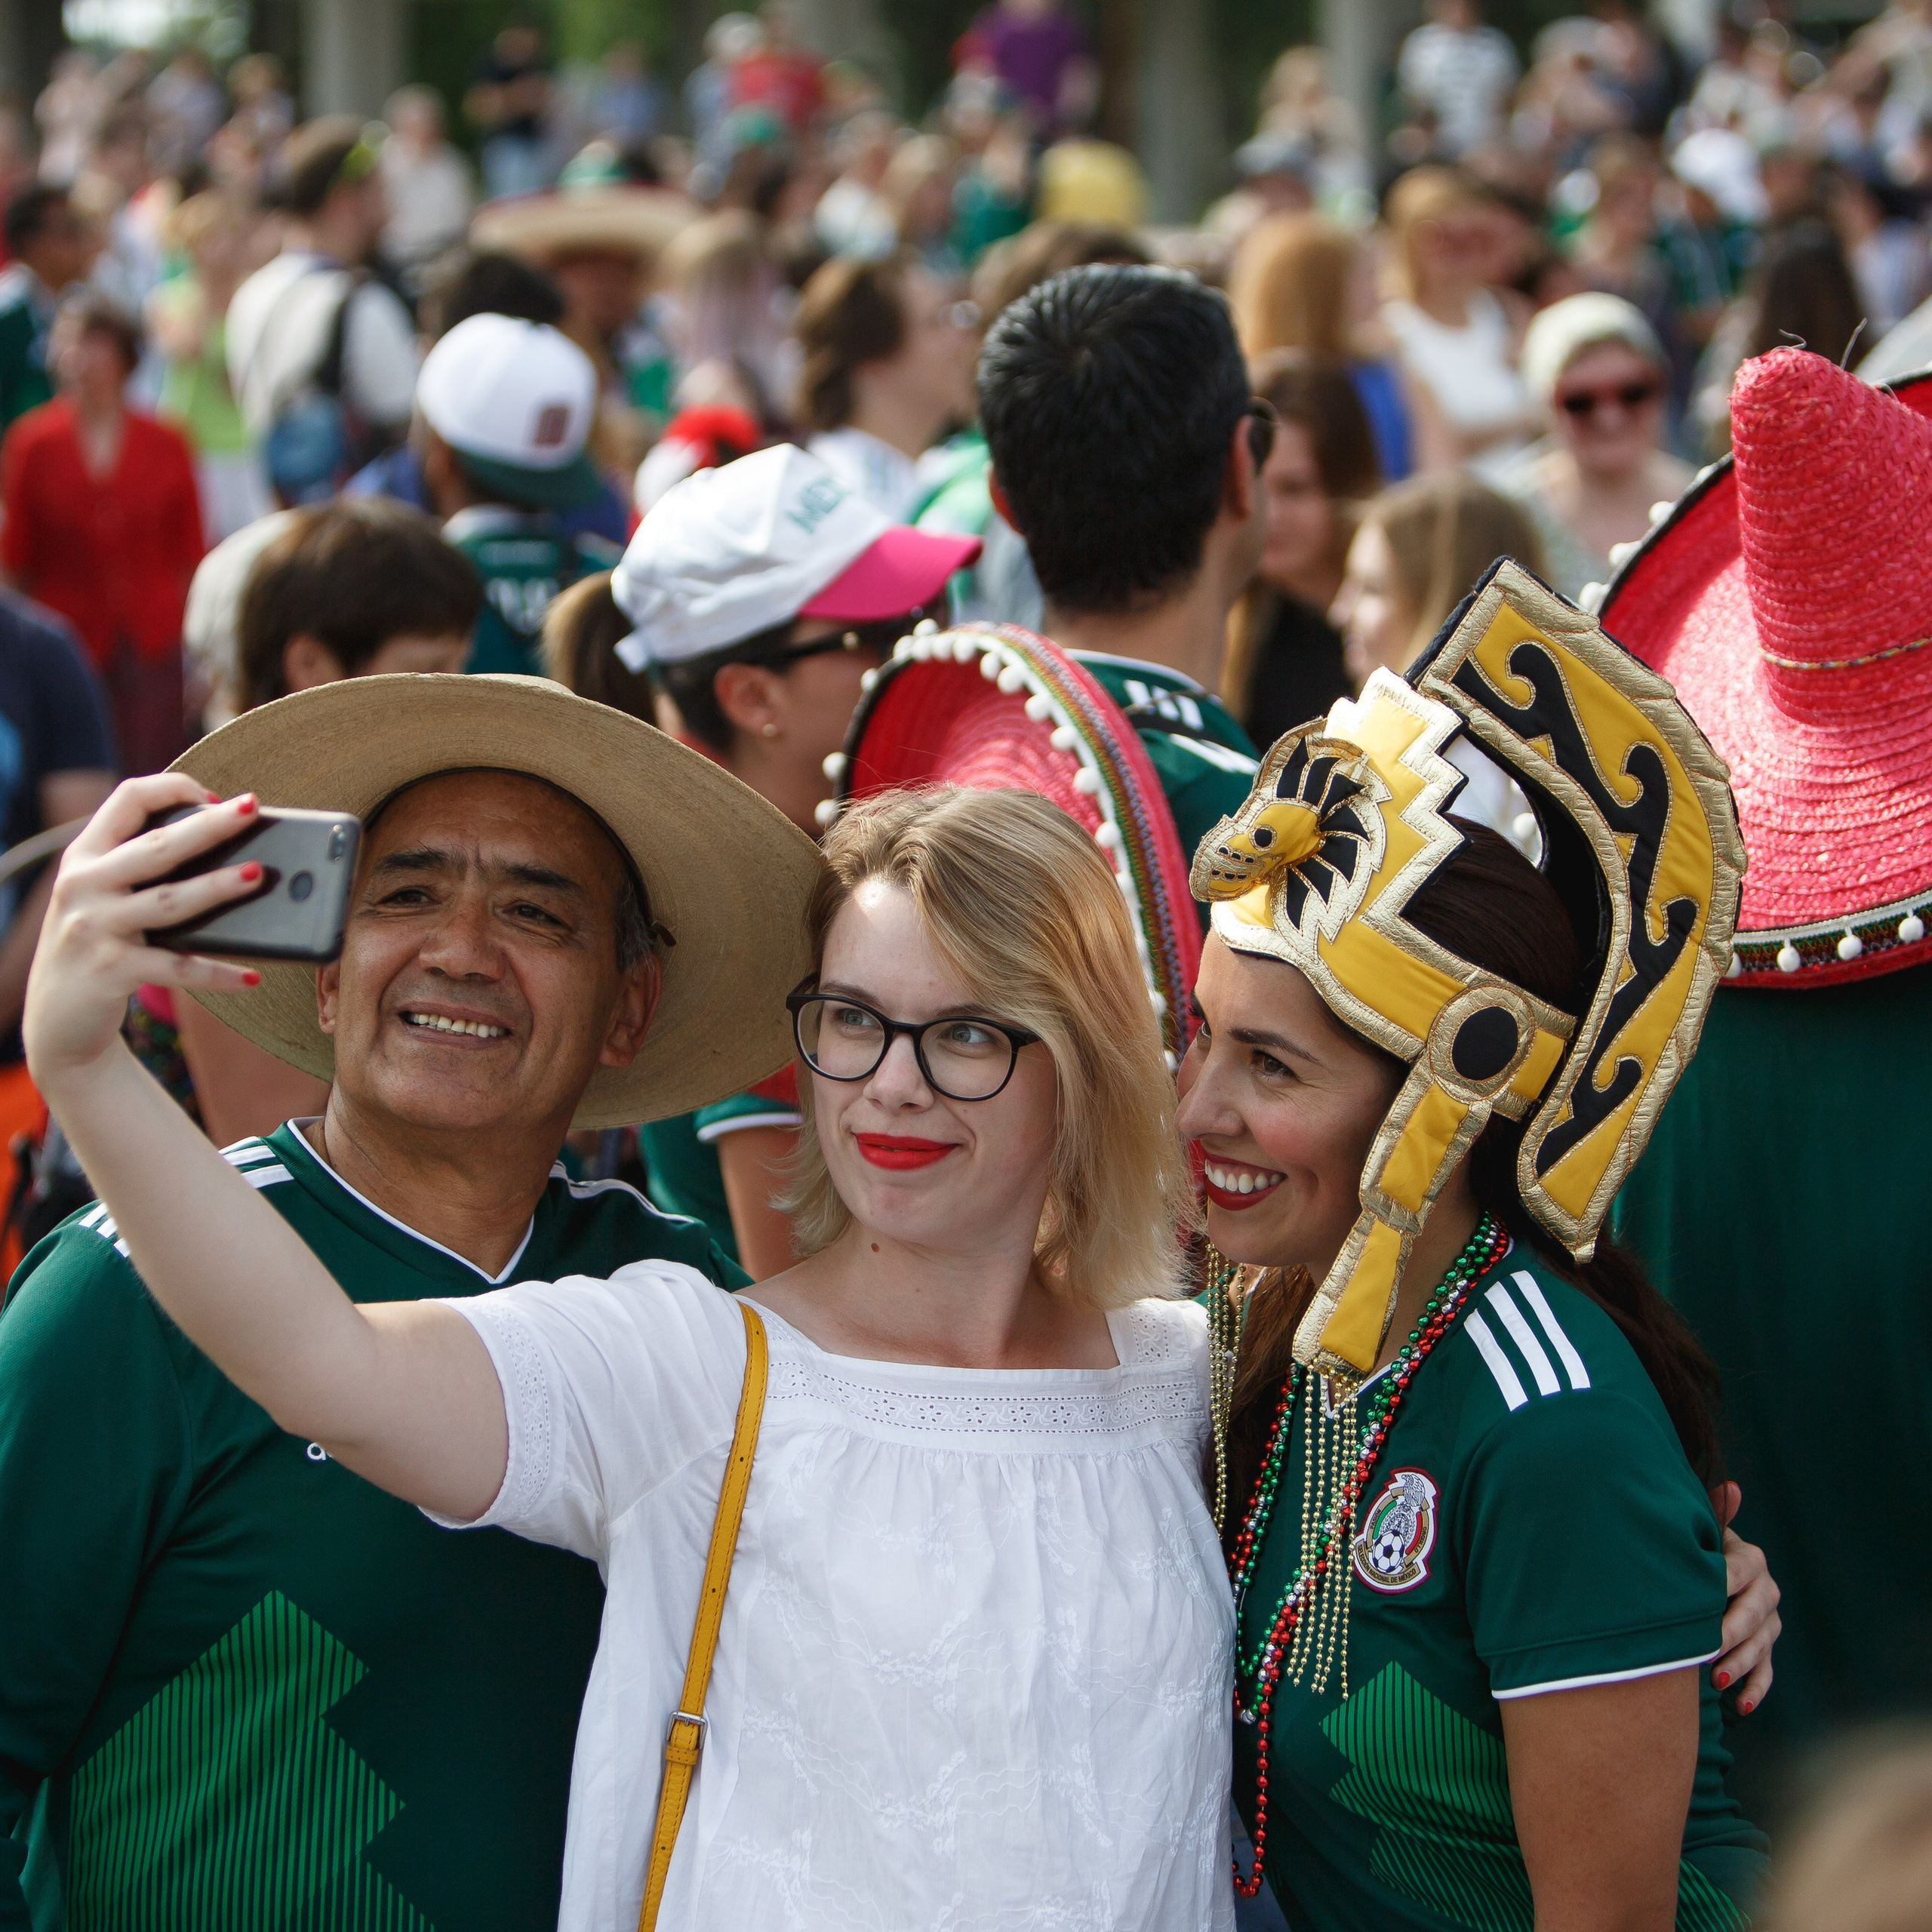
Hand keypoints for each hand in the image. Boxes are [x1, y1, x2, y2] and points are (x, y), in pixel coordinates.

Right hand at [24, 776, 265, 1093]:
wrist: (56, 1018)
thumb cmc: (98, 946)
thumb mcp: (104, 898)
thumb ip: (143, 872)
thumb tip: (235, 855)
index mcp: (85, 856)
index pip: (128, 798)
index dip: (173, 788)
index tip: (216, 797)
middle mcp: (83, 885)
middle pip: (156, 847)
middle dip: (207, 825)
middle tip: (252, 808)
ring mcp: (94, 927)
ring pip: (168, 901)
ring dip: (216, 887)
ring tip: (257, 875)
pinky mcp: (110, 970)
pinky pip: (174, 968)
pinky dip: (215, 973)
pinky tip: (251, 976)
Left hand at [1709, 1481, 1777, 1713]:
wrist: (1706, 1571)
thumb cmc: (1696, 1548)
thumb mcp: (1703, 1530)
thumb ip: (1716, 1513)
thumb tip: (1732, 1486)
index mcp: (1751, 1561)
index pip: (1740, 1573)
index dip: (1720, 1585)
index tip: (1700, 1598)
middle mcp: (1766, 1592)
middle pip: (1753, 1616)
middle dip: (1730, 1635)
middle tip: (1706, 1650)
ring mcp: (1768, 1625)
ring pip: (1759, 1648)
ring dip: (1739, 1666)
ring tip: (1715, 1681)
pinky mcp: (1765, 1651)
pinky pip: (1766, 1675)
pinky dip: (1754, 1691)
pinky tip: (1741, 1707)